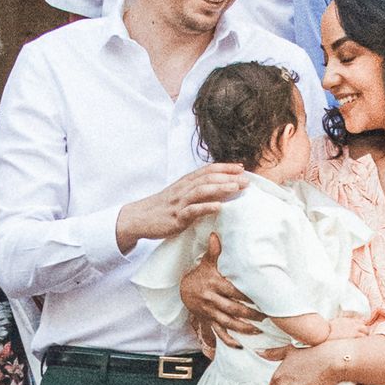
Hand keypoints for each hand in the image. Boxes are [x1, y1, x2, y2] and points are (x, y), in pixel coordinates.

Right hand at [116, 166, 244, 251]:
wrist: (139, 218)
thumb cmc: (162, 207)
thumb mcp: (180, 194)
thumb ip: (197, 190)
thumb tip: (220, 190)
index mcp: (185, 182)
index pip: (207, 170)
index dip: (225, 167)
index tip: (241, 167)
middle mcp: (183, 189)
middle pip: (208, 178)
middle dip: (228, 177)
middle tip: (246, 179)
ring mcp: (180, 202)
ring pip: (201, 191)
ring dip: (220, 188)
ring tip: (236, 188)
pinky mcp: (176, 217)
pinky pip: (192, 211)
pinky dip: (206, 207)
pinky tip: (219, 208)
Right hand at [180, 244, 263, 350]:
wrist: (183, 290)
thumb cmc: (200, 275)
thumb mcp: (206, 263)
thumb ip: (214, 251)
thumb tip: (216, 234)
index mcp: (214, 285)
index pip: (232, 291)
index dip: (246, 295)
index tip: (261, 297)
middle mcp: (212, 300)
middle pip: (232, 308)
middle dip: (249, 313)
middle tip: (265, 316)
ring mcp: (210, 312)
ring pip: (227, 322)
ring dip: (243, 328)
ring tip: (258, 331)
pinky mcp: (209, 321)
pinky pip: (218, 333)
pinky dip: (228, 340)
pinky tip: (240, 346)